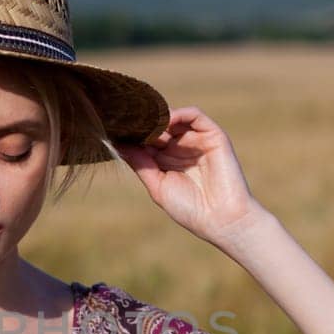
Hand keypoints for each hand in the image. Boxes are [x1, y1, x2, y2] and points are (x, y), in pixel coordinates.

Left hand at [116, 106, 264, 244]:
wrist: (222, 219)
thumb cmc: (190, 209)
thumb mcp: (158, 186)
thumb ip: (141, 163)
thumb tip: (118, 145)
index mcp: (166, 162)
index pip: (145, 141)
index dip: (131, 136)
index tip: (112, 130)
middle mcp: (181, 148)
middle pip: (157, 127)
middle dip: (142, 124)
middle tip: (123, 120)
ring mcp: (197, 141)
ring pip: (174, 119)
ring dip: (158, 119)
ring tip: (144, 123)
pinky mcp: (213, 136)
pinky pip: (195, 116)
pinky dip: (179, 114)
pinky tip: (165, 121)